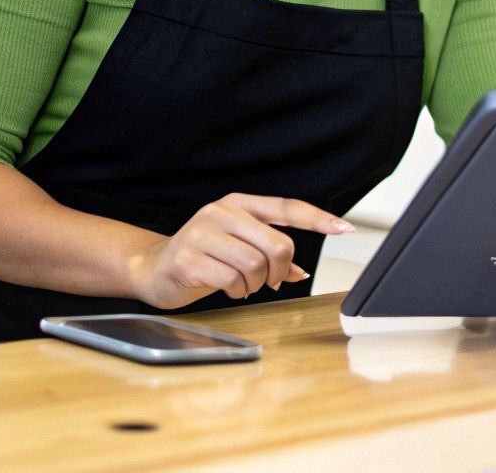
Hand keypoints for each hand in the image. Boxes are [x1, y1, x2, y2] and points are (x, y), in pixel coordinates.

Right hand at [128, 193, 354, 309]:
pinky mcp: (189, 258)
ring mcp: (203, 233)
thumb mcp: (238, 248)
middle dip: (279, 271)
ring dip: (256, 284)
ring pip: (256, 265)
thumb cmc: (202, 256)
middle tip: (270, 281)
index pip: (287, 207)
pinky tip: (228, 288)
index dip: (318, 219)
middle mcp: (221, 212)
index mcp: (238, 204)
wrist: (152, 267)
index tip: (344, 228)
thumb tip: (300, 272)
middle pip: (278, 245)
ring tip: (243, 284)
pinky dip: (237, 291)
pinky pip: (232, 280)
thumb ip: (270, 253)